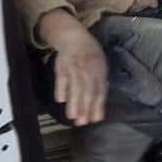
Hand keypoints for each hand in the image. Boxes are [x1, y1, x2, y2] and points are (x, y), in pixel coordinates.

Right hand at [37, 9, 107, 125]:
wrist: (75, 38)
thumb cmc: (90, 56)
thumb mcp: (101, 67)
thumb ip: (100, 85)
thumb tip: (99, 106)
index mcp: (100, 71)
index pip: (99, 91)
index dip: (97, 105)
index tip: (95, 120)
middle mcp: (88, 70)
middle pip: (87, 91)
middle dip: (85, 108)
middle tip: (82, 123)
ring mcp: (74, 68)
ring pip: (74, 87)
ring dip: (73, 102)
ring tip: (72, 117)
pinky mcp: (62, 66)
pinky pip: (61, 78)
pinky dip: (60, 88)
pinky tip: (60, 100)